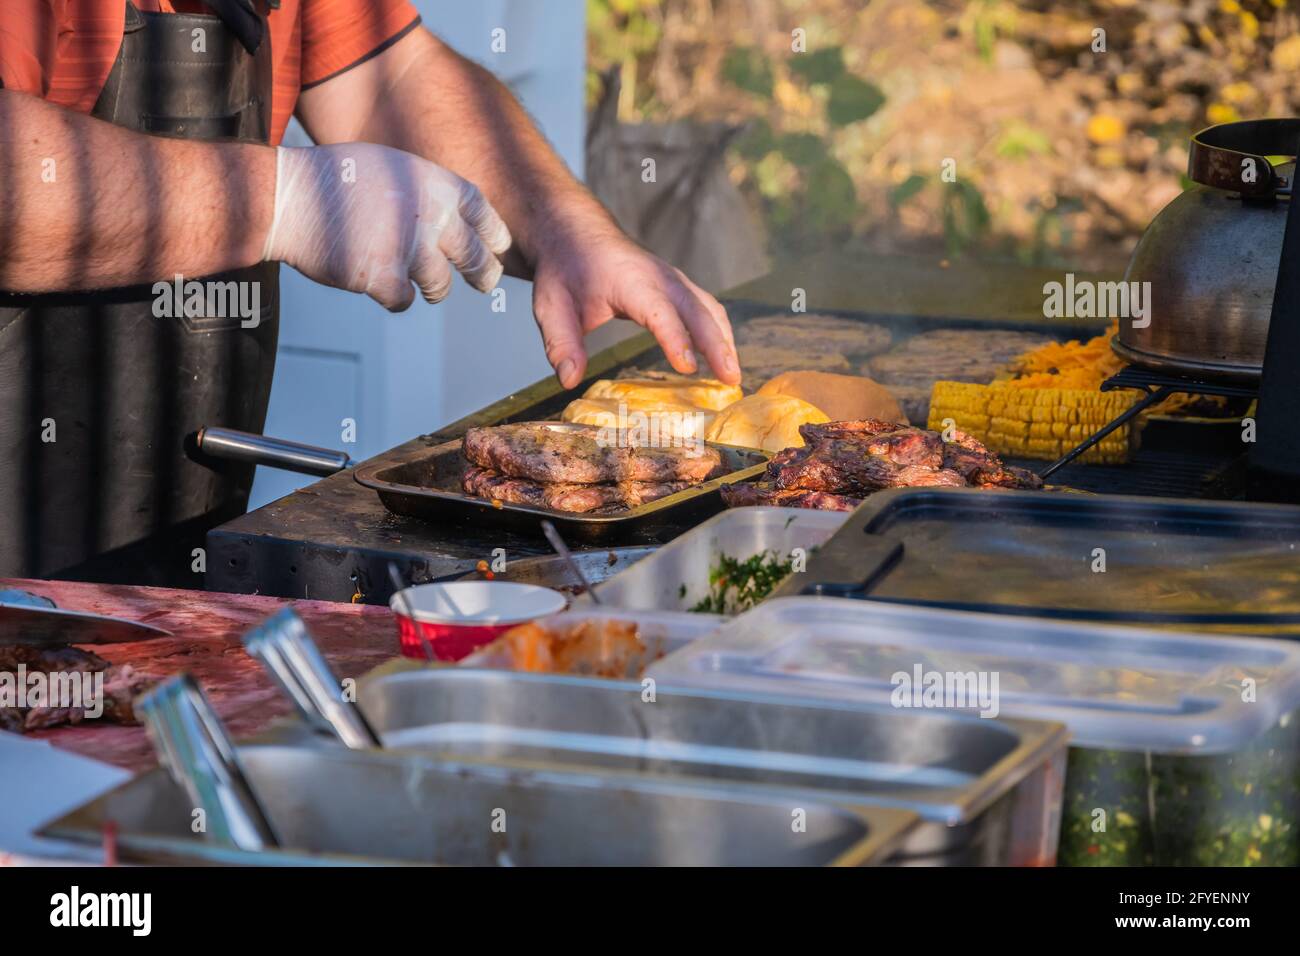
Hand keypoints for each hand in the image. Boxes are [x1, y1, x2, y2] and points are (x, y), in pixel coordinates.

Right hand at [262, 143, 510, 310]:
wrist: (289, 198)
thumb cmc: (337, 182)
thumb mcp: (392, 167)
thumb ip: (427, 193)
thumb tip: (459, 222)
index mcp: (432, 183)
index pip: (482, 212)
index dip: (494, 233)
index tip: (499, 247)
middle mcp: (427, 214)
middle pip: (475, 256)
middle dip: (485, 274)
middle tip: (486, 282)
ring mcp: (406, 246)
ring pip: (440, 286)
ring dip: (431, 288)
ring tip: (417, 283)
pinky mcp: (382, 277)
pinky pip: (404, 301)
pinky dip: (394, 297)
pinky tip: (377, 284)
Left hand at [530, 221, 740, 387]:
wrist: (575, 234)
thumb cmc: (564, 271)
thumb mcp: (551, 306)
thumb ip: (561, 343)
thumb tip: (570, 380)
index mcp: (630, 280)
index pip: (658, 312)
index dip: (675, 338)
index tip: (687, 366)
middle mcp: (660, 277)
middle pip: (697, 311)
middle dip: (717, 345)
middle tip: (730, 380)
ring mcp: (673, 280)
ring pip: (709, 309)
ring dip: (724, 341)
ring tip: (732, 377)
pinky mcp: (678, 287)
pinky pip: (707, 309)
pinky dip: (719, 332)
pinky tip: (723, 359)